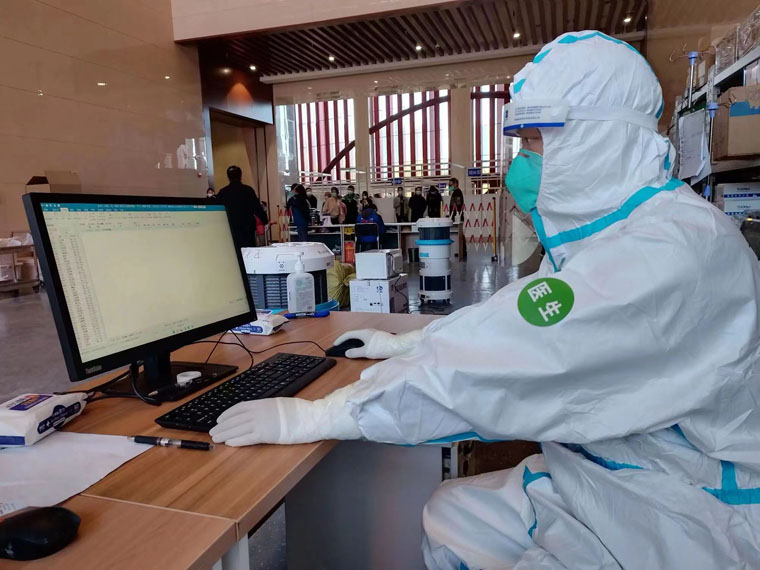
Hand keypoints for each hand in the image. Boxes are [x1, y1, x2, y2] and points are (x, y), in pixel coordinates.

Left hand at [209, 391, 360, 446]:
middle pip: (235, 419)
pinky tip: (229, 443)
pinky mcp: (266, 434)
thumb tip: (256, 412)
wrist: (309, 418)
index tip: (219, 419)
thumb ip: (266, 408)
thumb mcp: (279, 404)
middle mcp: (259, 411)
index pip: (239, 407)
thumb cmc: (298, 412)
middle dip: (222, 425)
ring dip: (225, 433)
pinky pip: (247, 438)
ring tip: (216, 438)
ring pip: (237, 428)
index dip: (227, 414)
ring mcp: (262, 422)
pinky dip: (237, 440)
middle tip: (212, 431)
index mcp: (262, 403)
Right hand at [333, 329, 422, 358]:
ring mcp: (373, 334)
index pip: (348, 334)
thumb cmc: (383, 347)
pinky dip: (359, 343)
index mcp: (363, 333)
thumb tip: (347, 353)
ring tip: (349, 349)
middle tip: (340, 347)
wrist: (399, 346)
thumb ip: (355, 352)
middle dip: (345, 340)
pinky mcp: (378, 338)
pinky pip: (365, 339)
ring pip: (360, 337)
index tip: (335, 345)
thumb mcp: (367, 352)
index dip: (340, 339)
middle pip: (353, 334)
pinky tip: (361, 349)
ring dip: (353, 342)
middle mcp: (368, 331)